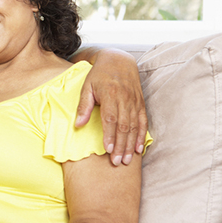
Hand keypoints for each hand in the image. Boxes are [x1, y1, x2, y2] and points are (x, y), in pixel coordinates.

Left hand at [75, 48, 147, 165]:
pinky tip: (138, 149)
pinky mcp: (140, 104)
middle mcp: (125, 100)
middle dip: (121, 146)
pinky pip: (143, 122)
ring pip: (134, 127)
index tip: (108, 150)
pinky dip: (141, 136)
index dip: (110, 135)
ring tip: (126, 160)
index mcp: (111, 95)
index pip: (111, 119)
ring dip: (130, 145)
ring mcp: (135, 102)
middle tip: (116, 162)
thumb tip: (78, 125)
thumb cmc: (99, 75)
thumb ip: (84, 106)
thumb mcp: (87, 87)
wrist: (119, 60)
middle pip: (124, 126)